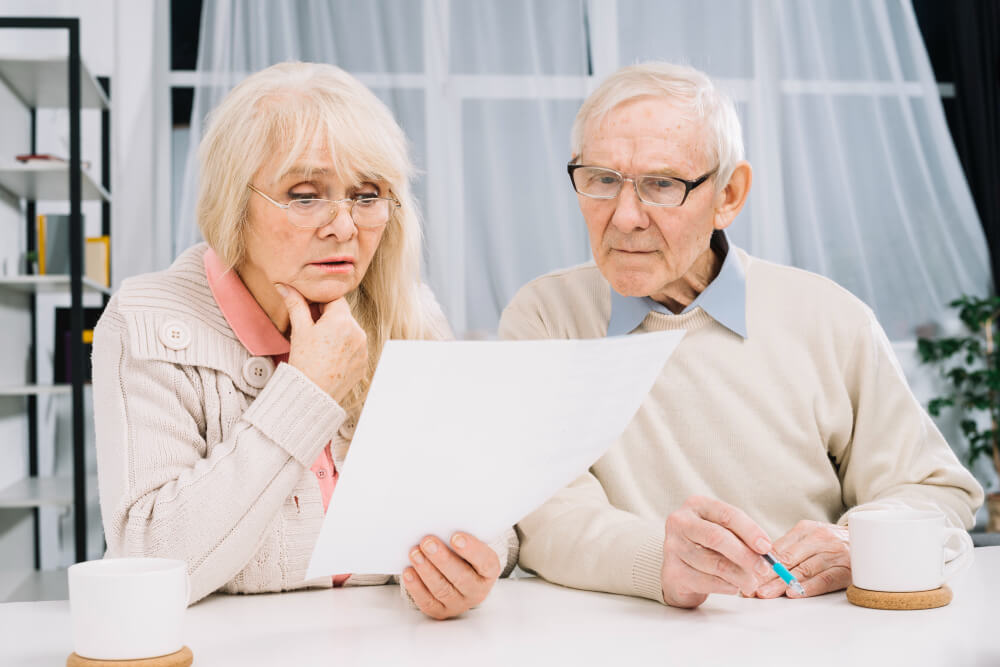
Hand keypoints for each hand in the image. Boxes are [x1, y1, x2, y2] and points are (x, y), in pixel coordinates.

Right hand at [276, 283, 366, 403]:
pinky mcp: (364, 363)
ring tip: (321, 348)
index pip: (335, 299)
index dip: (320, 304)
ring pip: (350, 332)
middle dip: (329, 319)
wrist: (313, 395)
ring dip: (338, 334)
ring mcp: (363, 349)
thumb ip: (295, 305)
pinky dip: (344, 349)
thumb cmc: (305, 362)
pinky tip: (330, 358)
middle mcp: (358, 332)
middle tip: (313, 332)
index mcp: (343, 320)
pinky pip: (355, 348)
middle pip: (343, 316)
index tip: (310, 312)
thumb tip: (284, 286)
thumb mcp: (299, 330)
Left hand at [402, 533, 500, 619]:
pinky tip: (409, 571)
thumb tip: (442, 525)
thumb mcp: (469, 545)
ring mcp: (459, 603)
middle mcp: (477, 590)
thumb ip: (460, 538)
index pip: (485, 562)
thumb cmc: (463, 555)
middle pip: (461, 577)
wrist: (458, 575)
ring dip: (426, 570)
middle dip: (442, 559)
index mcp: (489, 571)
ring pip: (442, 589)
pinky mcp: (441, 611)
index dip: (471, 550)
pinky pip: (428, 602)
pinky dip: (416, 587)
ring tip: (415, 553)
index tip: (456, 537)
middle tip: (428, 542)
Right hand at [661, 496, 772, 608]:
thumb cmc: (707, 548)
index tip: (766, 548)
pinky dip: (726, 587)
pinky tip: (733, 587)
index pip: (727, 515)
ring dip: (739, 576)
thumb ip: (741, 538)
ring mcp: (672, 547)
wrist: (678, 572)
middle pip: (717, 537)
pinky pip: (706, 581)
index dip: (750, 531)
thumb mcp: (723, 533)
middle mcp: (680, 522)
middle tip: (763, 569)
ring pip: (714, 563)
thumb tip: (766, 553)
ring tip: (751, 583)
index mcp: (696, 505)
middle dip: (745, 555)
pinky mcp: (672, 572)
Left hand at [754, 520, 849, 598]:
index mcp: (806, 529)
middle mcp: (820, 538)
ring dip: (782, 583)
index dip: (760, 564)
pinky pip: (825, 579)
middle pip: (788, 559)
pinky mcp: (848, 570)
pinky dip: (809, 587)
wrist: (870, 541)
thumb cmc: (831, 544)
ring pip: (803, 570)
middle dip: (767, 576)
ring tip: (765, 593)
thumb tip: (757, 565)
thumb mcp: (810, 539)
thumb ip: (788, 549)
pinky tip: (794, 593)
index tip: (745, 575)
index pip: (778, 548)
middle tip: (750, 588)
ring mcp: (835, 553)